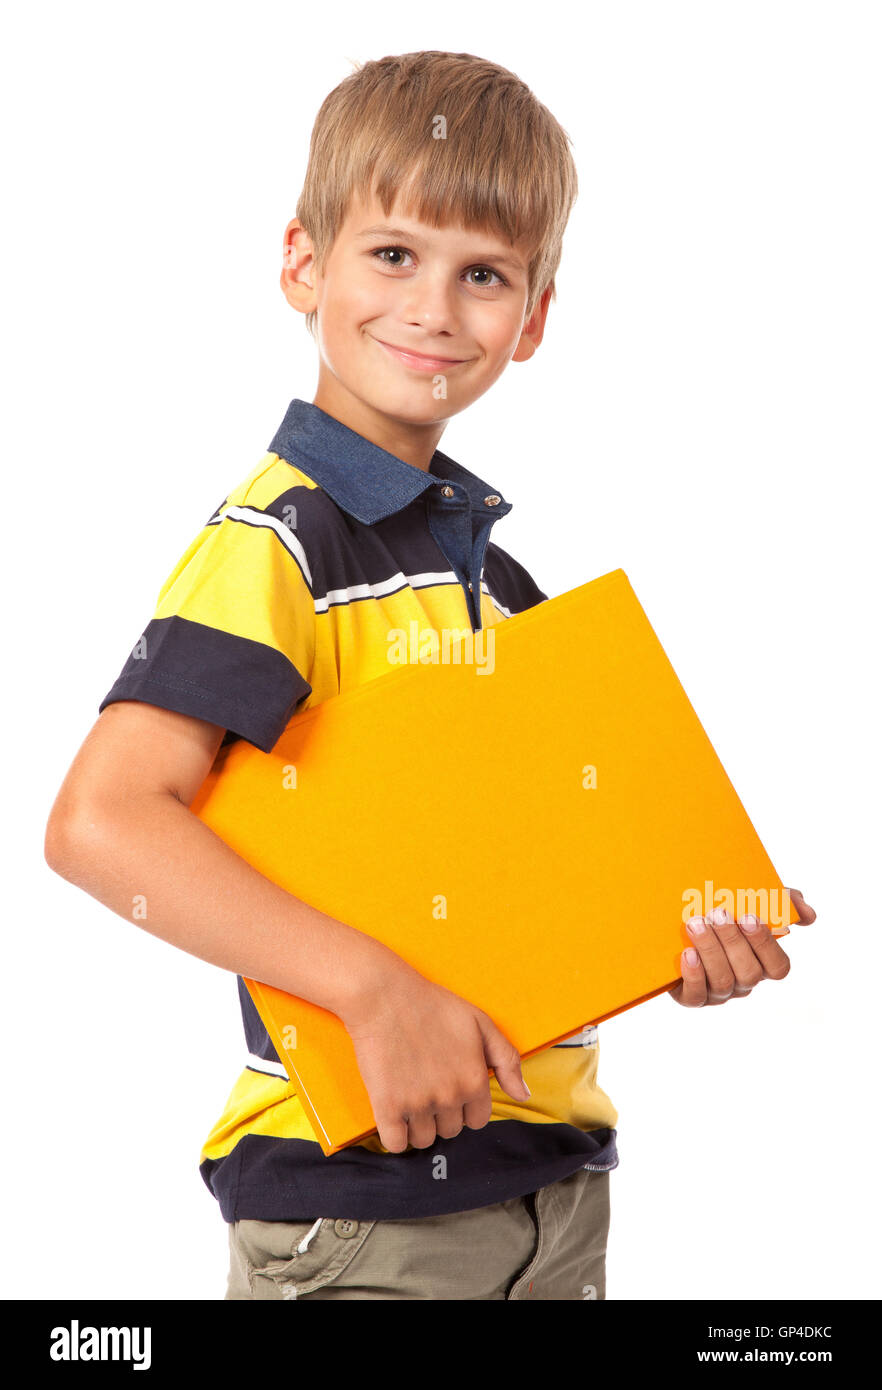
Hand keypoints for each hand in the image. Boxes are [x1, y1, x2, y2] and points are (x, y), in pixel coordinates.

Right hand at [341, 962, 530, 1153]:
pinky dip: (395, 1136)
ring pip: (424, 1139)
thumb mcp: (480, 1023)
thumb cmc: (432, 1006)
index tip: (451, 1090)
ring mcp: (418, 1104)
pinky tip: (394, 1116)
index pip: (478, 1120)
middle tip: (428, 1087)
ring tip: (410, 1098)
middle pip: (451, 1130)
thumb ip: (507, 1060)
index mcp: (474, 1080)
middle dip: (442, 1115)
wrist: (385, 997)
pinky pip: (395, 1144)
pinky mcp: (388, 1106)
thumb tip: (523, 1095)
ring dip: (418, 1125)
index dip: (466, 1106)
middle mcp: (450, 1096)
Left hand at [668, 887, 815, 1007]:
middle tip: (718, 913)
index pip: (778, 967)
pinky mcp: (692, 998)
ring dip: (710, 950)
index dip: (766, 944)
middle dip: (733, 941)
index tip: (750, 917)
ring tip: (695, 923)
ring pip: (723, 981)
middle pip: (749, 972)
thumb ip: (783, 904)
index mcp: (762, 963)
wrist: (676, 931)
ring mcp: (718, 993)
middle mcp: (743, 982)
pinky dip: (694, 974)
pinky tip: (688, 953)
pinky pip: (696, 996)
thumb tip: (808, 914)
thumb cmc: (721, 917)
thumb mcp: (752, 904)